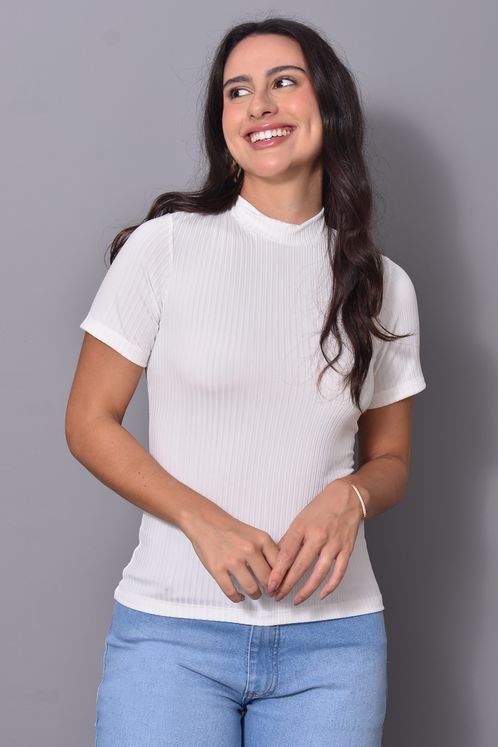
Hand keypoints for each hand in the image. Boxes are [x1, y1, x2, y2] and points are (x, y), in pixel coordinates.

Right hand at [186, 507, 279, 603]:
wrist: (205, 521)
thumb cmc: (230, 528)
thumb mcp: (255, 534)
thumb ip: (268, 550)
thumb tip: (279, 571)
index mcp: (261, 540)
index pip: (280, 565)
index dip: (282, 578)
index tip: (281, 584)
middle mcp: (249, 549)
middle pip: (267, 579)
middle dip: (270, 590)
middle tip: (270, 592)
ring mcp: (233, 560)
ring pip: (251, 588)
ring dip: (256, 595)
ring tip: (256, 594)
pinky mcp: (218, 569)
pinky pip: (231, 591)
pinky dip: (237, 598)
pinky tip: (239, 596)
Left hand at [267, 480, 362, 604]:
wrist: (347, 497)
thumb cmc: (320, 508)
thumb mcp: (299, 519)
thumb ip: (289, 539)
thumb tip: (276, 559)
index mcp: (302, 527)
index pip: (286, 554)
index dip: (277, 573)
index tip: (270, 585)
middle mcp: (318, 536)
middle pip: (300, 566)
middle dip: (287, 585)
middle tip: (277, 596)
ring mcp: (334, 544)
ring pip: (319, 573)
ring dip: (306, 590)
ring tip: (296, 600)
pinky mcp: (347, 550)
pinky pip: (339, 573)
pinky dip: (331, 586)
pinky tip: (321, 595)